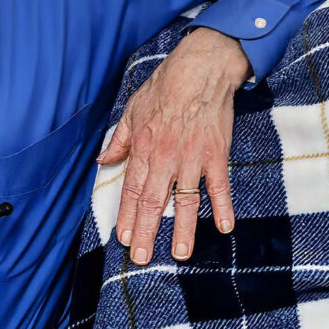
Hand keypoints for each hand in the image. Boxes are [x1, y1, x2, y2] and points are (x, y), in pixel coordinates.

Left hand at [99, 28, 249, 265]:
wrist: (200, 70)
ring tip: (180, 254)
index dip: (128, 217)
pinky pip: (220, 186)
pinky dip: (222, 207)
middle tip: (142, 257)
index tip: (124, 238)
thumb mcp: (132, 111)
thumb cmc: (165, 88)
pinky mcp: (216, 155)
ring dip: (184, 230)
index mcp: (144, 148)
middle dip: (147, 232)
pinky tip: (224, 227)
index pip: (133, 190)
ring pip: (186, 201)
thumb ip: (119, 141)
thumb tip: (104, 161)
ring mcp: (193, 159)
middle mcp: (166, 158)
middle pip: (154, 203)